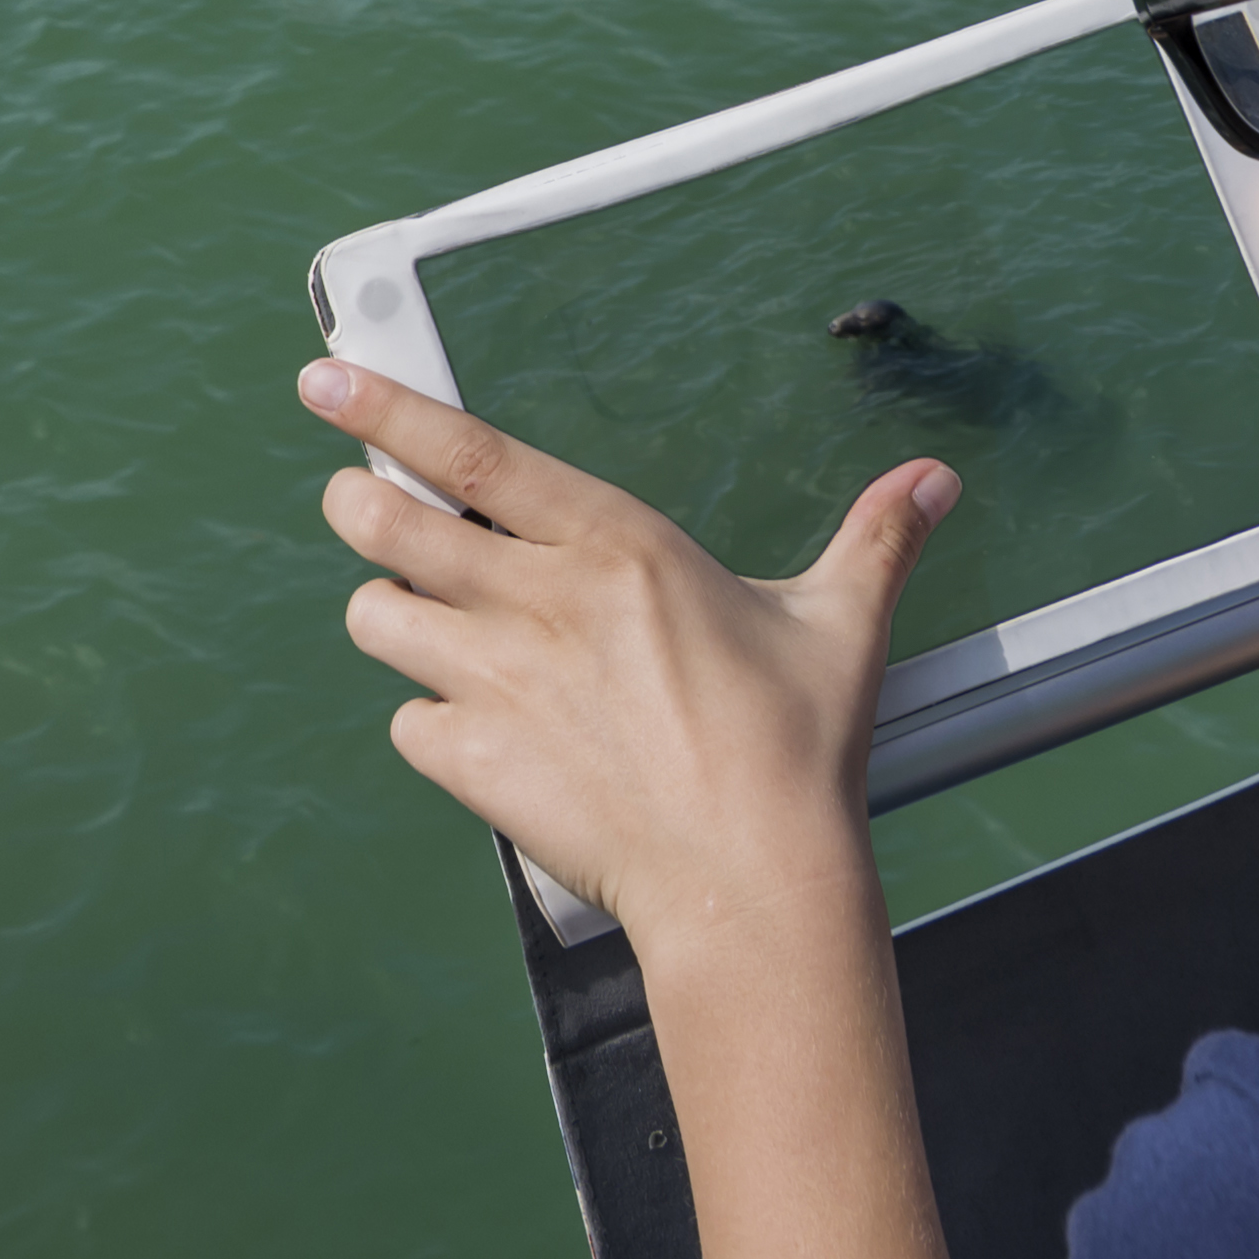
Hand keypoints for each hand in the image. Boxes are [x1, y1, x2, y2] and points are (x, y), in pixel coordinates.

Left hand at [308, 359, 953, 959]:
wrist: (749, 880)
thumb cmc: (796, 751)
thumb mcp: (839, 625)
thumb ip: (873, 540)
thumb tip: (933, 481)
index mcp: (615, 546)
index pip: (472, 454)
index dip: (385, 407)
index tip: (325, 378)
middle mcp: (538, 601)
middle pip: (386, 522)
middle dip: (357, 502)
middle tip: (359, 501)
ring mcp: (494, 683)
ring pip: (376, 618)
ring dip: (388, 612)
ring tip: (423, 622)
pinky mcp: (473, 761)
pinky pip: (408, 721)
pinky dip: (428, 720)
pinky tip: (475, 730)